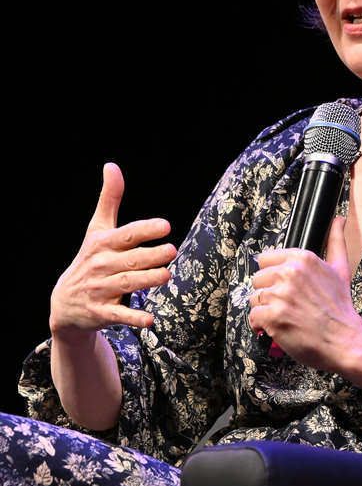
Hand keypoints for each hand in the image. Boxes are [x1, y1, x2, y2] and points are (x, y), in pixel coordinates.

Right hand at [50, 163, 177, 337]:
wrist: (64, 303)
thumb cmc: (89, 260)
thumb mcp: (96, 230)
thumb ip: (109, 200)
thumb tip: (112, 165)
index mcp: (102, 244)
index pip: (126, 235)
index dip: (145, 230)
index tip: (165, 226)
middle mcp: (101, 266)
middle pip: (130, 260)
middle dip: (150, 256)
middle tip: (172, 251)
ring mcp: (100, 290)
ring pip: (127, 284)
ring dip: (147, 280)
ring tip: (167, 275)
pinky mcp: (101, 312)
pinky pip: (118, 315)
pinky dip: (133, 318)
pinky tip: (149, 320)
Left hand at [248, 217, 361, 377]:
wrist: (345, 340)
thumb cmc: (341, 308)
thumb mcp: (341, 269)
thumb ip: (335, 242)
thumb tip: (338, 220)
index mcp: (301, 259)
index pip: (266, 260)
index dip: (273, 276)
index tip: (286, 288)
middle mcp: (289, 273)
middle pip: (258, 280)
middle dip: (269, 294)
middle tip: (288, 306)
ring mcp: (280, 295)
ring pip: (254, 299)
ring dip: (265, 311)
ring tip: (284, 317)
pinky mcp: (272, 316)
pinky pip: (253, 318)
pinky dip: (261, 326)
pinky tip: (278, 328)